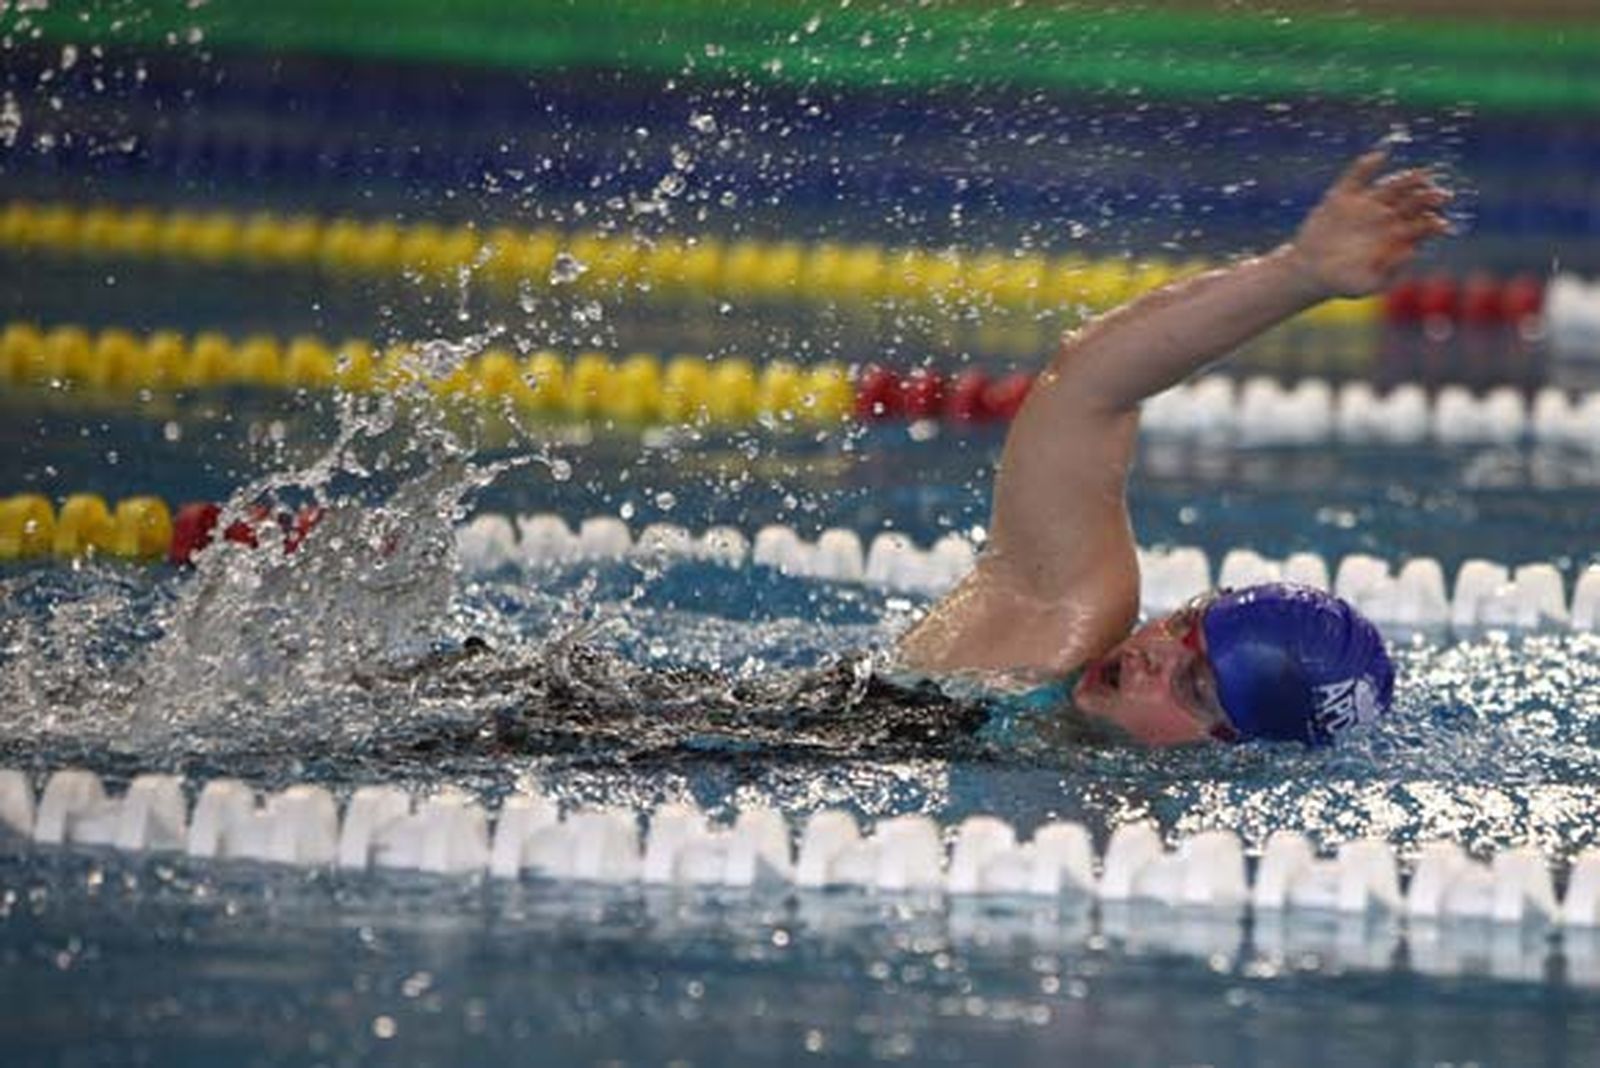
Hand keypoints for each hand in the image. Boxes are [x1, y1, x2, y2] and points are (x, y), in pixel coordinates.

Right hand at [1290, 151, 1451, 298]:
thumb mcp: (1367, 285)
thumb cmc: (1343, 283)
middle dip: (1429, 197)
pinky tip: (1377, 157)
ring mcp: (1366, 204)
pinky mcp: (1343, 196)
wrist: (1310, 272)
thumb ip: (1390, 272)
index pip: (1424, 224)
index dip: (1434, 222)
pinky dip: (1366, 166)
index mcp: (1398, 237)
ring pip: (1393, 185)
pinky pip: (1356, 176)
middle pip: (1415, 201)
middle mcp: (1387, 216)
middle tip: (1441, 196)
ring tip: (1421, 176)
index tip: (1439, 223)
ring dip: (1409, 179)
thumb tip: (1412, 252)